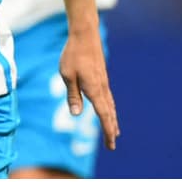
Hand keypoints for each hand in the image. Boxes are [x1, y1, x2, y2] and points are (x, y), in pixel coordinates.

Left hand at [59, 30, 119, 149]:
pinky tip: (109, 109)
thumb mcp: (67, 75)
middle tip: (112, 146)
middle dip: (111, 130)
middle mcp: (102, 88)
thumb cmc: (73, 55)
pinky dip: (110, 108)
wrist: (85, 35)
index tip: (111, 144)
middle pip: (109, 113)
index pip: (103, 115)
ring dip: (112, 120)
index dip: (107, 130)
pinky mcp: (101, 77)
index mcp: (94, 89)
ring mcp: (103, 82)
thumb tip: (76, 114)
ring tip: (114, 132)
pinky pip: (107, 97)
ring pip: (110, 105)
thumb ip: (73, 95)